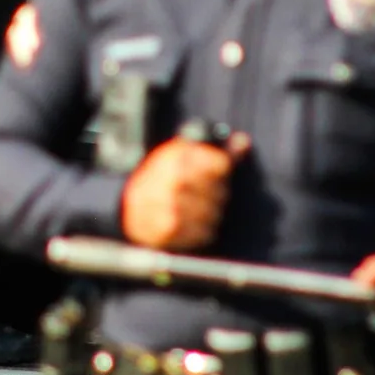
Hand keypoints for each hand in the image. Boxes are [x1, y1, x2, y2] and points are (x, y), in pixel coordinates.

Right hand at [120, 132, 250, 250]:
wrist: (129, 207)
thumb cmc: (163, 180)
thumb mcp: (184, 157)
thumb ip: (216, 151)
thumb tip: (244, 141)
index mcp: (177, 156)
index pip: (221, 165)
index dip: (222, 171)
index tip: (215, 175)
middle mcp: (172, 179)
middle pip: (220, 192)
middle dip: (218, 196)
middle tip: (209, 197)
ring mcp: (168, 205)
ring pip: (212, 214)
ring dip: (211, 216)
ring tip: (201, 213)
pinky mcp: (167, 229)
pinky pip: (201, 234)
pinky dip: (201, 232)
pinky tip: (192, 225)